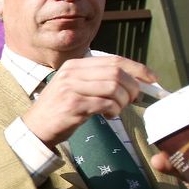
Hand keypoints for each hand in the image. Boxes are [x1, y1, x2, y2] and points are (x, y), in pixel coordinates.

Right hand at [21, 56, 157, 148]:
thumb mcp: (77, 87)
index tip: (152, 79)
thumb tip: (136, 83)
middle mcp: (72, 72)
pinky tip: (109, 115)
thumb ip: (99, 81)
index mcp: (76, 65)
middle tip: (134, 99)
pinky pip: (104, 104)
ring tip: (117, 109)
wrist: (36, 128)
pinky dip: (113, 110)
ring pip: (113, 88)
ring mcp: (71, 88)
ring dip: (123, 101)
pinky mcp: (72, 105)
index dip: (138, 68)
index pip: (114, 60)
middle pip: (116, 73)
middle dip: (132, 87)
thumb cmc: (61, 109)